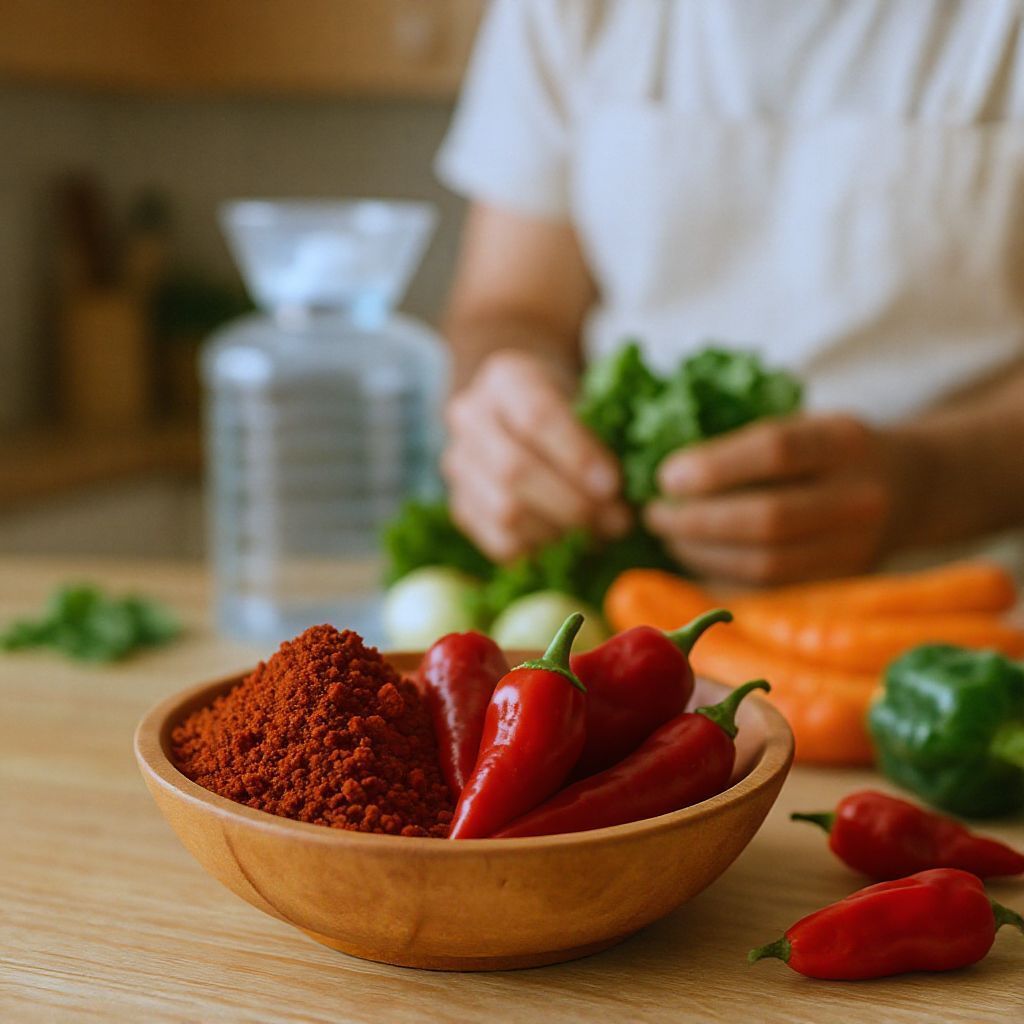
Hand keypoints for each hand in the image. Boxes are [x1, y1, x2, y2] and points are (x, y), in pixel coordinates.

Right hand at [442, 350, 630, 560]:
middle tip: (617, 521)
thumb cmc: (572, 404)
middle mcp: (469, 417)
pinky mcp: (461, 506)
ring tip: (600, 535)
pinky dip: (540, 551)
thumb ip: (607, 429)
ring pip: (503, 510)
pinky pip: (497, 540)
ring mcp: (458, 464)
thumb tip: (633, 483)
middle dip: (572, 503)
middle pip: (513, 469)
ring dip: (560, 532)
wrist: (525, 410)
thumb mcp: (591, 396)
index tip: (614, 485)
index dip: (576, 455)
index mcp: (505, 378)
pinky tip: (572, 545)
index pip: (535, 416)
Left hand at [643, 414, 902, 585]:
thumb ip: (744, 445)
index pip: (775, 451)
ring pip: (767, 564)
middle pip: (769, 518)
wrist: (907, 488)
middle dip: (698, 521)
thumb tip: (666, 477)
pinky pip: (770, 590)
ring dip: (703, 554)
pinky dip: (723, 576)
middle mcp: (860, 496)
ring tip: (668, 536)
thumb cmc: (827, 451)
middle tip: (655, 513)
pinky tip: (695, 559)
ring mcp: (856, 547)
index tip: (666, 477)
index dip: (713, 467)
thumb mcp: (801, 425)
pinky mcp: (840, 585)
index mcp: (845, 440)